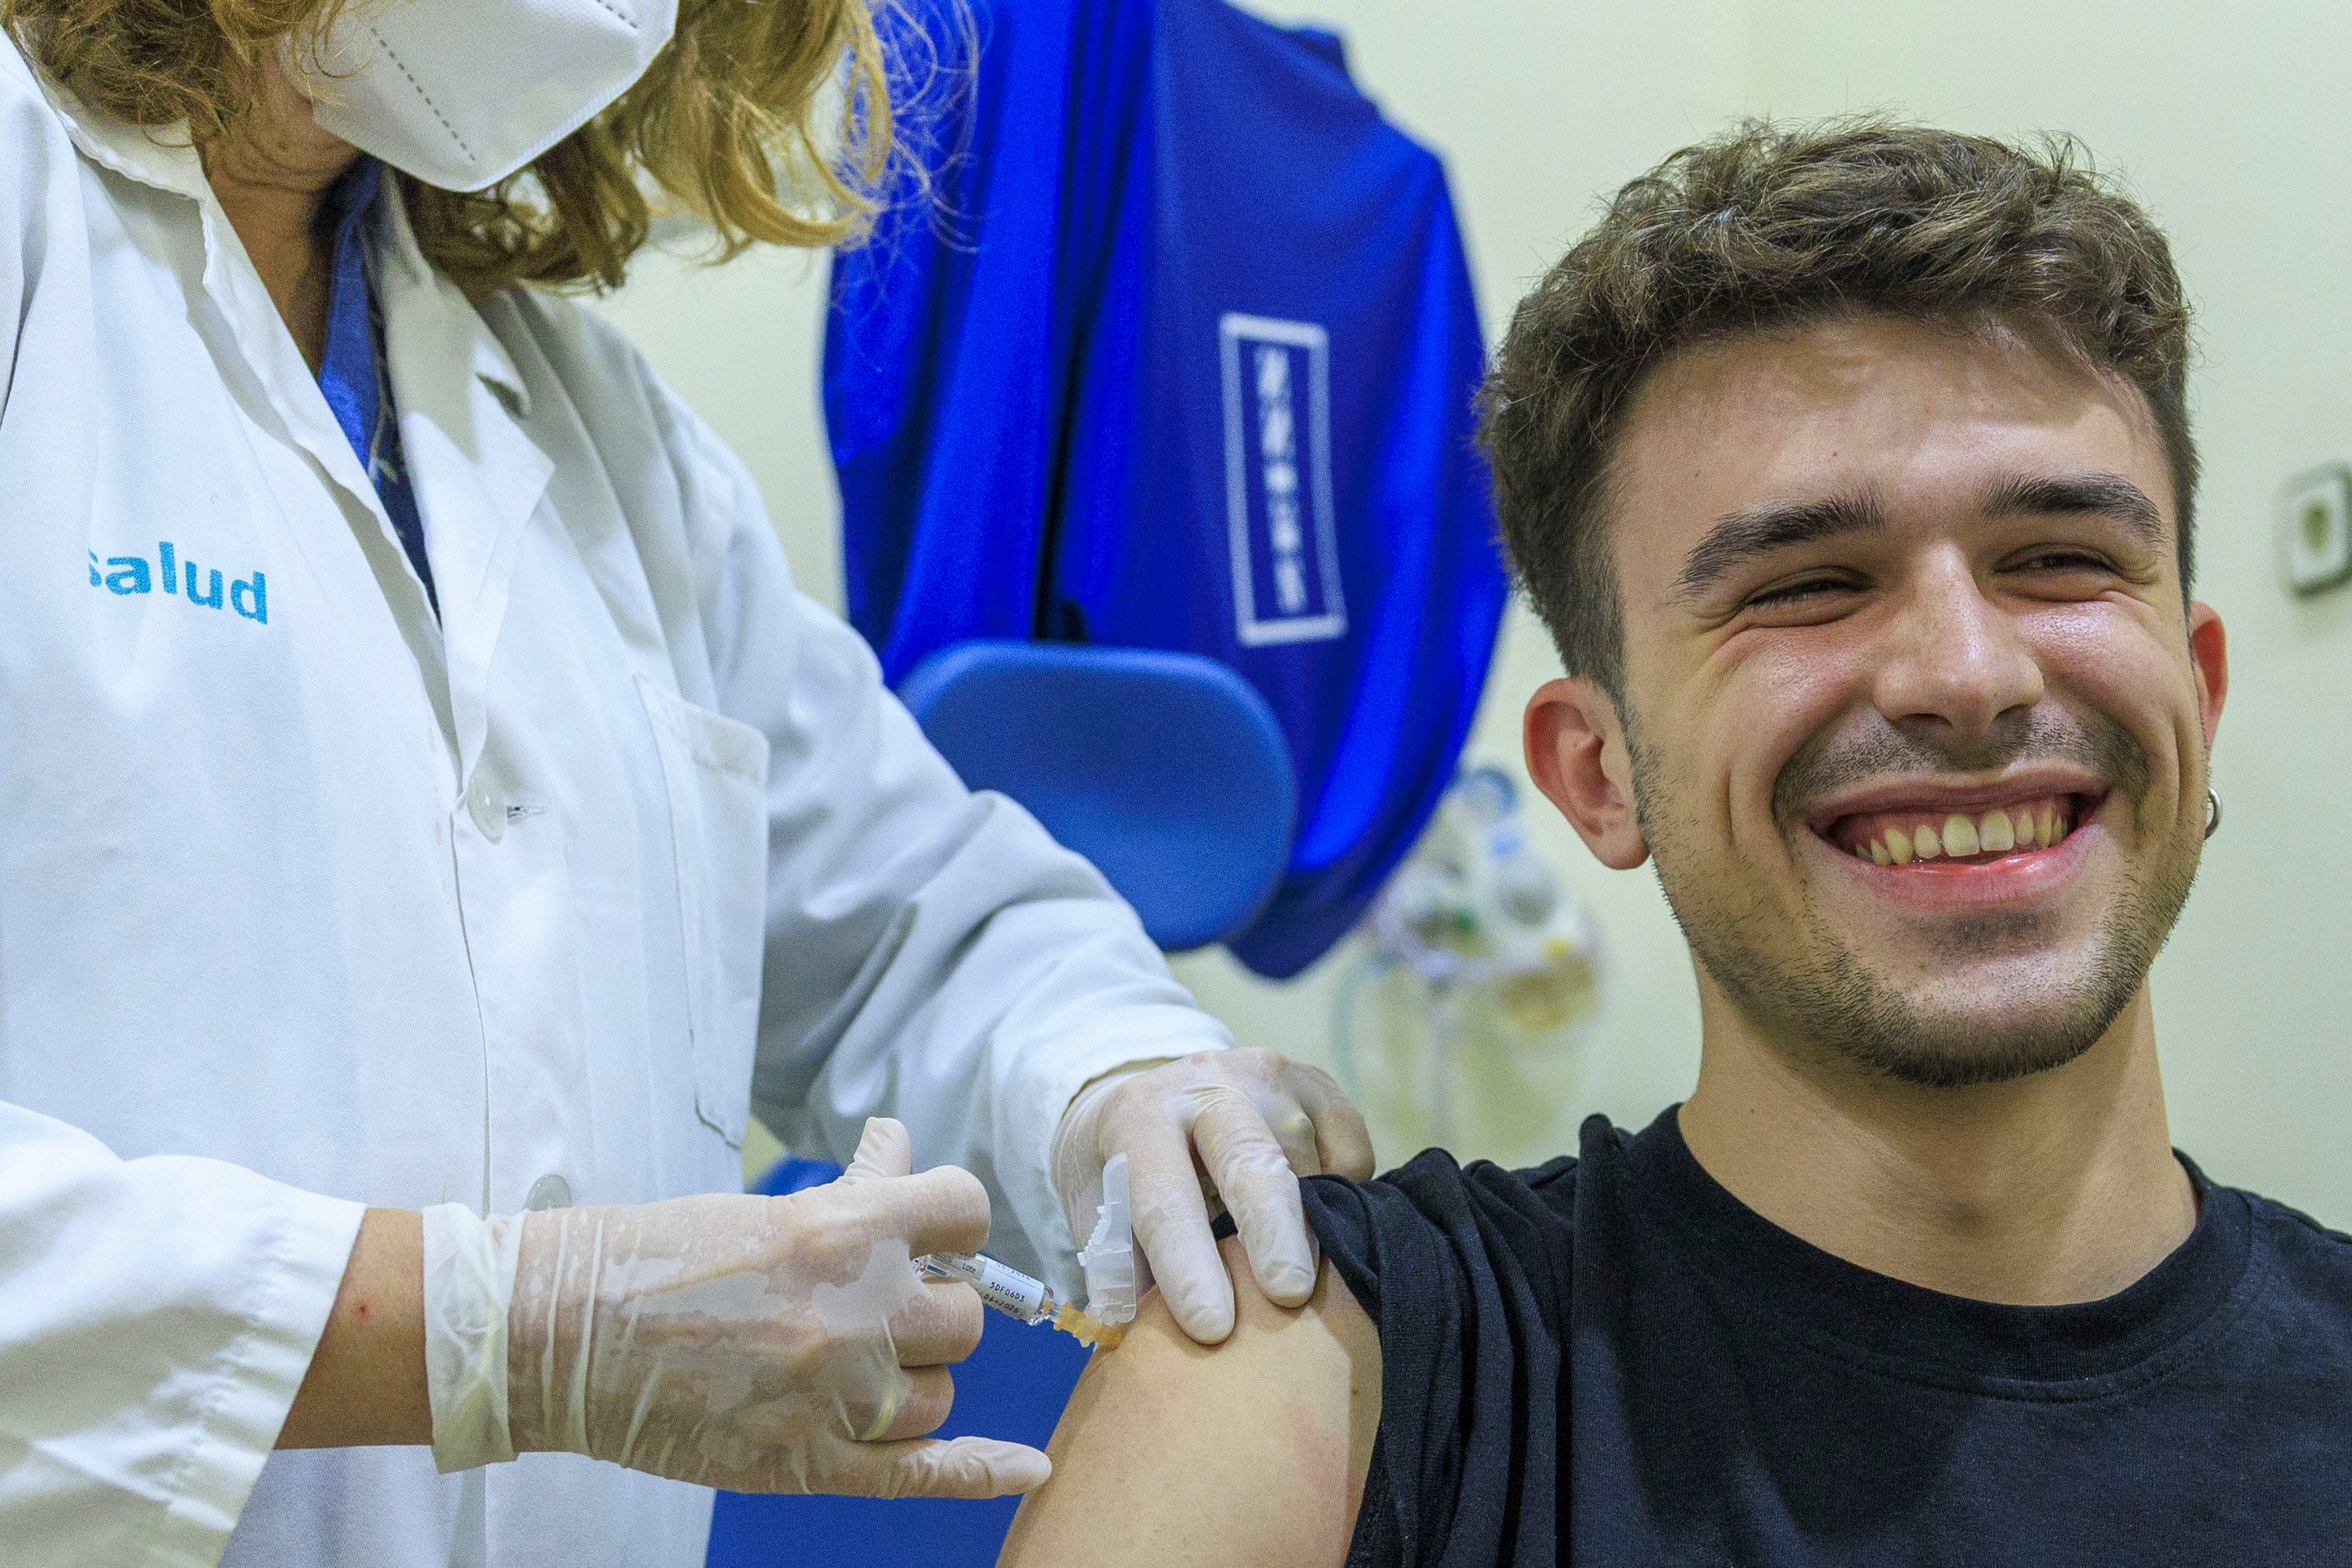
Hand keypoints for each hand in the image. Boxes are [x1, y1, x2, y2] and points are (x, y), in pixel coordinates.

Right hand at [423, 1120, 1049, 1497]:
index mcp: (843, 1232)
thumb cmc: (649, 1256)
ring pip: (938, 1393)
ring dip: (911, 1380)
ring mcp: (834, 1395)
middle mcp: (854, 1314)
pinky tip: (1028, 1468)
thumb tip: (901, 1144)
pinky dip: (979, 1473)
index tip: (932, 1232)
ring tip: (851, 1365)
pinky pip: (921, 1473)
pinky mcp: (806, 1461)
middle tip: (874, 1307)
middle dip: (929, 1309)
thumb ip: (852, 1190)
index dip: (952, 1222)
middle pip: (962, 1316)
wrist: (554, 1332)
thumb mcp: (759, 1204)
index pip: (964, 1213)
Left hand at [1052, 1048, 1372, 1343]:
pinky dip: (1348, 1187)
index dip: (1187, 1265)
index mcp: (1137, 1119)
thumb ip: (1120, 1269)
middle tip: (1289, 1296)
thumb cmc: (1118, 1173)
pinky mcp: (1311, 1078)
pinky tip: (1321, 1218)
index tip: (1212, 1327)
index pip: (1164, 1198)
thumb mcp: (1096, 1212)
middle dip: (1272, 1232)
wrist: (1139, 1092)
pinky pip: (1350, 1140)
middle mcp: (1201, 1085)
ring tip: (1307, 1280)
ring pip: (1306, 1156)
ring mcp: (1261, 1075)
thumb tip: (1141, 1337)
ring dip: (1314, 1226)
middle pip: (1248, 1159)